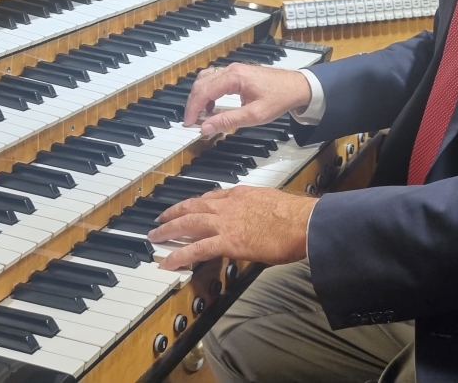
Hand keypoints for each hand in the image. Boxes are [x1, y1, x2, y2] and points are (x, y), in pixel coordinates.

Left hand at [148, 186, 315, 269]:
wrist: (302, 222)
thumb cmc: (296, 215)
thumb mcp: (273, 203)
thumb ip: (260, 209)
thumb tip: (261, 219)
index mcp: (241, 194)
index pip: (213, 196)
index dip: (197, 203)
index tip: (189, 207)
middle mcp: (229, 204)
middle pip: (194, 206)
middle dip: (175, 212)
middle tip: (161, 219)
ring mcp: (226, 222)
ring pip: (189, 223)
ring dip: (169, 230)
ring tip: (155, 236)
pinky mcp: (227, 241)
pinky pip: (196, 249)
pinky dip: (179, 255)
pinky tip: (168, 262)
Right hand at [183, 63, 310, 135]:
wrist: (297, 87)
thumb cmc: (280, 98)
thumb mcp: (254, 115)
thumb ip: (228, 121)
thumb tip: (206, 127)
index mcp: (234, 77)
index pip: (204, 91)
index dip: (193, 108)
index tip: (189, 123)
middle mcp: (232, 70)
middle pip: (202, 83)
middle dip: (193, 102)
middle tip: (191, 120)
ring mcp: (235, 70)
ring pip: (206, 79)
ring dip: (199, 95)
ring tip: (200, 114)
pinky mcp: (238, 73)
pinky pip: (215, 79)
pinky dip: (208, 91)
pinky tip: (212, 106)